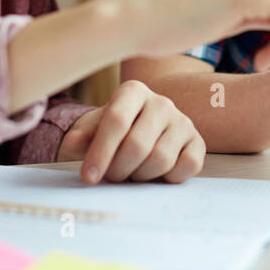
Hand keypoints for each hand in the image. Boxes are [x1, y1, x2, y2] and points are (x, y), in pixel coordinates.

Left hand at [55, 80, 204, 183]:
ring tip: (131, 172)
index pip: (116, 121)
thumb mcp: (93, 129)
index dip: (100, 152)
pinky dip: (169, 178)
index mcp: (133, 91)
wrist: (140, 131)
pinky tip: (156, 174)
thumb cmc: (113, 131)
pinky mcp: (197, 141)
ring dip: (140, 176)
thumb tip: (72, 142)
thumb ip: (83, 136)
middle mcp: (161, 102)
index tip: (88, 177)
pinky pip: (188, 166)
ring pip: (160, 159)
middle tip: (111, 176)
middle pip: (137, 145)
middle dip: (118, 169)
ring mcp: (183, 121)